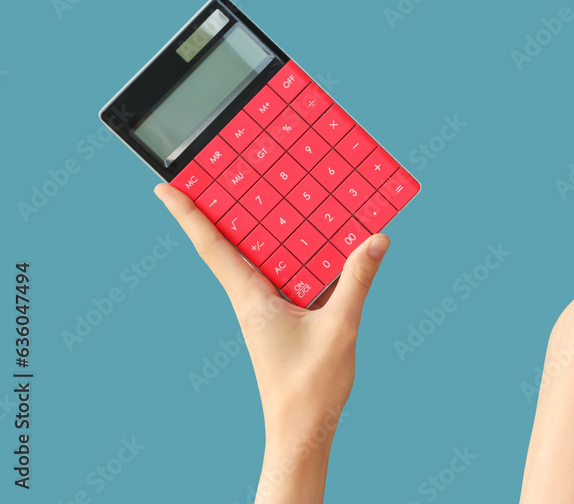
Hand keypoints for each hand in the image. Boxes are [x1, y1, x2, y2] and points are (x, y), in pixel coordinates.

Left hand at [153, 183, 387, 441]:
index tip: (164, 187)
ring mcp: (267, 310)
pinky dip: (296, 255)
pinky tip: (317, 245)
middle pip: (232, 245)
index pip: (213, 247)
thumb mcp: (340, 328)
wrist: (303, 431)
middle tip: (221, 174)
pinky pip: (287, 276)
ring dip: (263, 230)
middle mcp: (253, 299)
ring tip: (270, 197)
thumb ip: (357, 281)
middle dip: (223, 210)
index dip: (188, 214)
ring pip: (262, 259)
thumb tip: (377, 238)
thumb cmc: (310, 387)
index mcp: (252, 298)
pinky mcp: (285, 319)